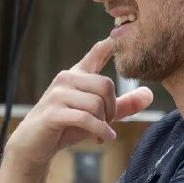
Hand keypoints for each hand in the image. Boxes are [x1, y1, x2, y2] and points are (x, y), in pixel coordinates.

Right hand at [7, 38, 153, 166]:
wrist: (34, 145)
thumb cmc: (66, 126)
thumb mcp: (98, 114)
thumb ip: (122, 105)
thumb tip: (150, 95)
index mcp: (78, 74)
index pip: (98, 51)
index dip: (113, 43)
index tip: (125, 38)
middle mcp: (67, 78)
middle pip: (105, 85)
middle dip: (112, 108)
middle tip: (109, 124)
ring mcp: (58, 94)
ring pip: (96, 103)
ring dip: (104, 123)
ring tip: (102, 134)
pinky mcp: (53, 112)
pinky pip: (85, 118)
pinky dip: (99, 130)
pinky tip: (103, 139)